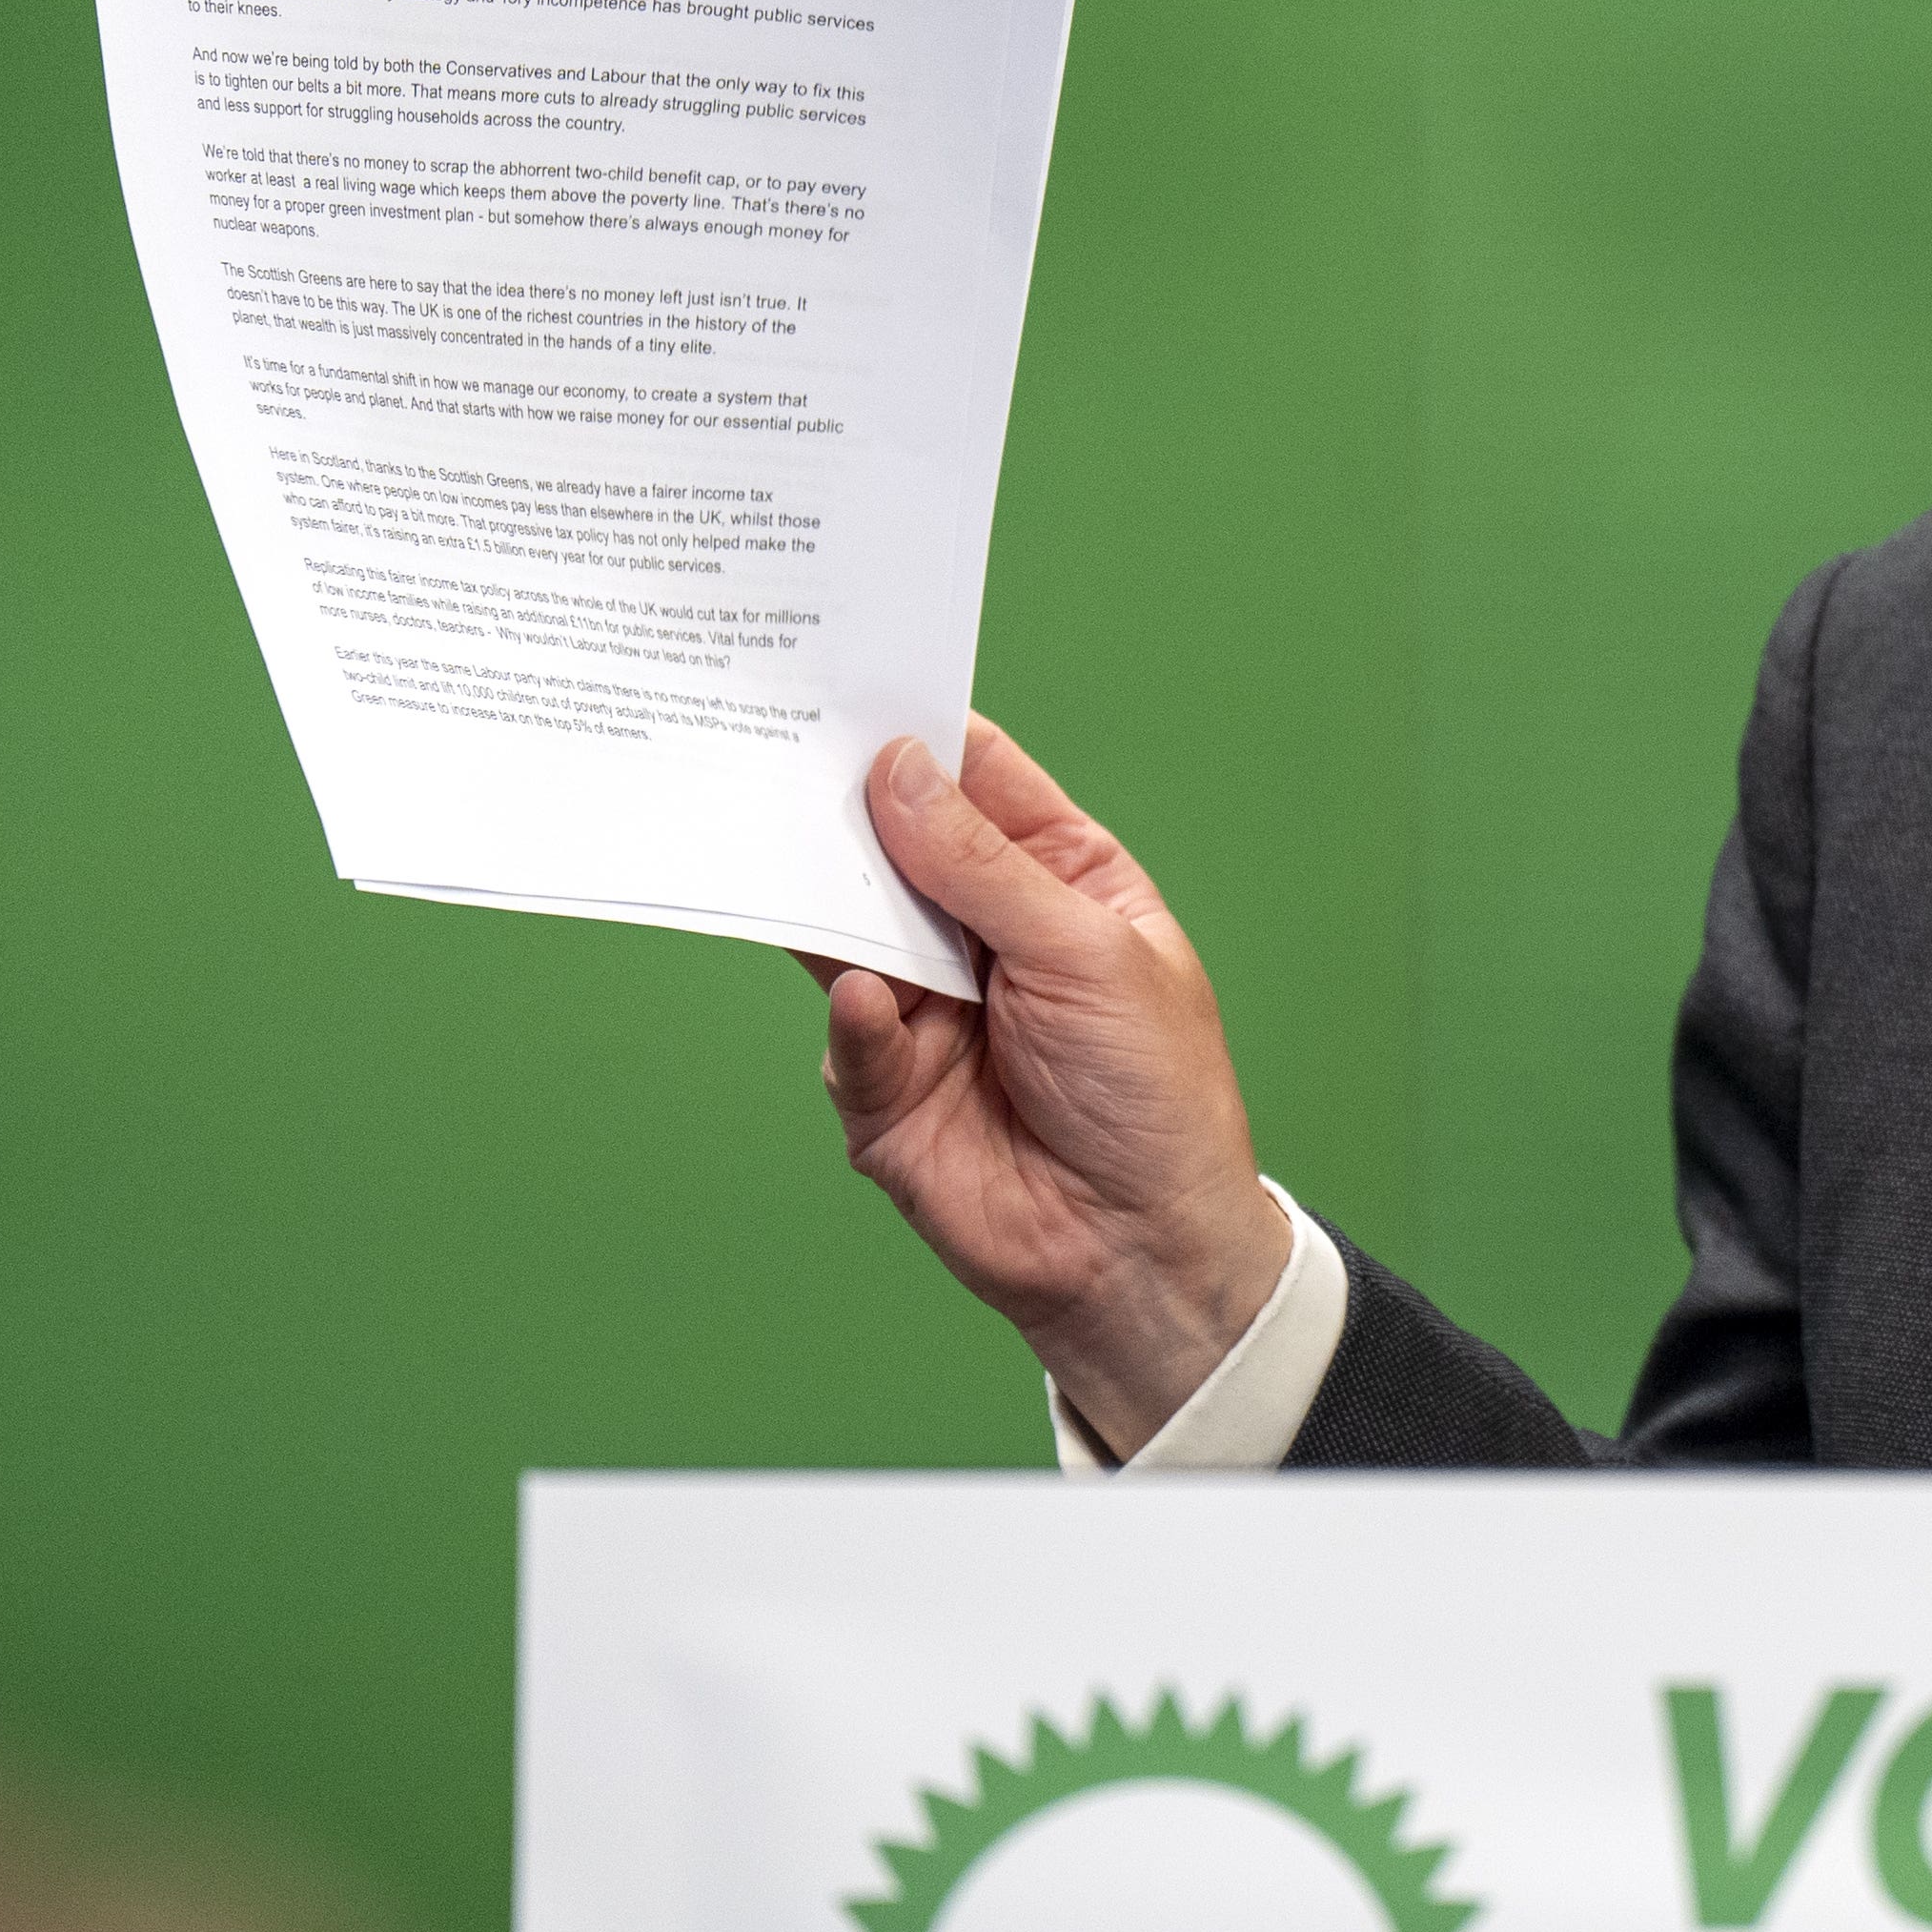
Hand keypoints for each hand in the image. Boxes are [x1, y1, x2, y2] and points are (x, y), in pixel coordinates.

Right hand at [810, 719, 1292, 1457]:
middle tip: (778, 751)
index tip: (850, 680)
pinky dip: (854, 1019)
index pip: (976, 784)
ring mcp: (929, 1009)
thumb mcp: (1087, 953)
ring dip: (825, 901)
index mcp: (1058, 881)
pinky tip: (868, 1001)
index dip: (919, 734)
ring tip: (787, 853)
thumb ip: (982, 867)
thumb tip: (896, 773)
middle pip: (895, 850)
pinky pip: (849, 1036)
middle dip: (845, 808)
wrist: (1140, 1251)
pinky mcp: (885, 1089)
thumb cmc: (1153, 1095)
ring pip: (850, 933)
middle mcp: (985, 936)